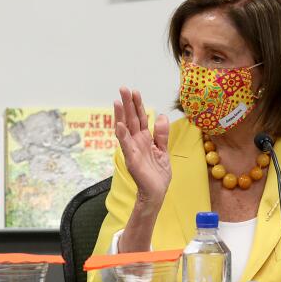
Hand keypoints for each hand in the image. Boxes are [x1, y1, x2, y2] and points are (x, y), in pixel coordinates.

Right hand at [114, 87, 170, 207]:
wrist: (156, 193)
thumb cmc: (158, 174)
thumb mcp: (163, 150)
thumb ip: (162, 133)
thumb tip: (161, 115)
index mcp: (144, 139)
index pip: (140, 118)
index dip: (138, 105)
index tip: (135, 91)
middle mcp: (136, 142)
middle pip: (131, 119)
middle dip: (127, 104)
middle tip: (123, 88)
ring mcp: (132, 150)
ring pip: (126, 129)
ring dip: (121, 115)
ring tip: (117, 101)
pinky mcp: (132, 159)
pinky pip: (126, 145)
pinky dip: (122, 135)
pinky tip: (119, 124)